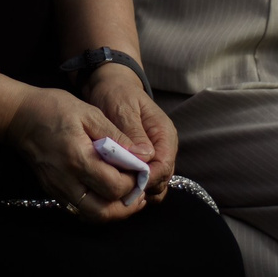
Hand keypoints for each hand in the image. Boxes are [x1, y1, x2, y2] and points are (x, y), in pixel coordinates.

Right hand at [0, 82, 150, 222]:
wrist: (19, 117)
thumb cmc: (55, 108)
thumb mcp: (89, 113)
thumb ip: (117, 136)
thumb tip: (143, 155)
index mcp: (78, 158)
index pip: (114, 185)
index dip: (134, 182)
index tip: (141, 171)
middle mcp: (67, 180)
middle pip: (104, 211)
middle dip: (127, 204)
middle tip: (139, 191)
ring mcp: (58, 189)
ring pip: (92, 216)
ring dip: (113, 212)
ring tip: (127, 197)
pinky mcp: (53, 192)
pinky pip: (79, 210)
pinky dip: (97, 209)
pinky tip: (106, 195)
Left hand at [83, 62, 176, 200]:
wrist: (111, 86)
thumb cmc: (116, 94)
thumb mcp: (122, 109)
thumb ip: (134, 133)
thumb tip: (146, 157)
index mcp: (164, 133)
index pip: (164, 165)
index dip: (147, 178)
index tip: (127, 182)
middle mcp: (165, 146)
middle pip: (162, 178)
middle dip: (144, 187)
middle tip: (120, 189)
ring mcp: (157, 154)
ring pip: (156, 183)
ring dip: (140, 189)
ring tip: (118, 190)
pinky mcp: (147, 159)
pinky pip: (147, 180)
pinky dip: (136, 186)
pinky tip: (120, 186)